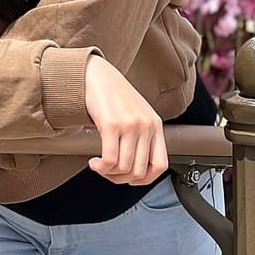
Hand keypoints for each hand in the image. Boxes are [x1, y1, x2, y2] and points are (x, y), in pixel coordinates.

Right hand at [82, 55, 166, 183]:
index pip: (160, 165)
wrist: (97, 75)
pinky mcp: (112, 125)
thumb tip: (134, 169)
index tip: (131, 179)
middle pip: (139, 170)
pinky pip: (110, 160)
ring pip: (124, 168)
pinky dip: (101, 168)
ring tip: (100, 166)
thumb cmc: (114, 95)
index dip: (146, 179)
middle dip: (121, 178)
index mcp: (155, 125)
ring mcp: (130, 125)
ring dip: (109, 174)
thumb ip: (141, 137)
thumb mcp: (137, 114)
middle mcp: (145, 126)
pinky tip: (94, 162)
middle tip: (109, 173)